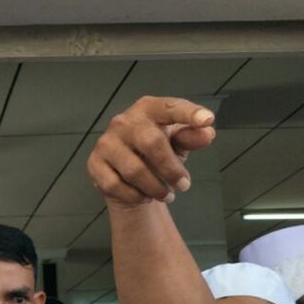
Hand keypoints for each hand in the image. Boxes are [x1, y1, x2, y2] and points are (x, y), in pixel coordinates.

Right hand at [86, 96, 215, 206]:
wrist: (125, 173)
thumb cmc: (155, 151)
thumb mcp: (177, 142)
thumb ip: (190, 137)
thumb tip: (208, 132)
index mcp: (148, 109)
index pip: (170, 107)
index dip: (188, 113)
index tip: (207, 120)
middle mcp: (123, 121)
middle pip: (151, 143)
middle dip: (171, 169)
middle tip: (184, 185)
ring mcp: (106, 143)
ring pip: (134, 170)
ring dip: (155, 187)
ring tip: (166, 195)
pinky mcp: (95, 164)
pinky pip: (116, 185)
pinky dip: (136, 195)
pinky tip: (144, 196)